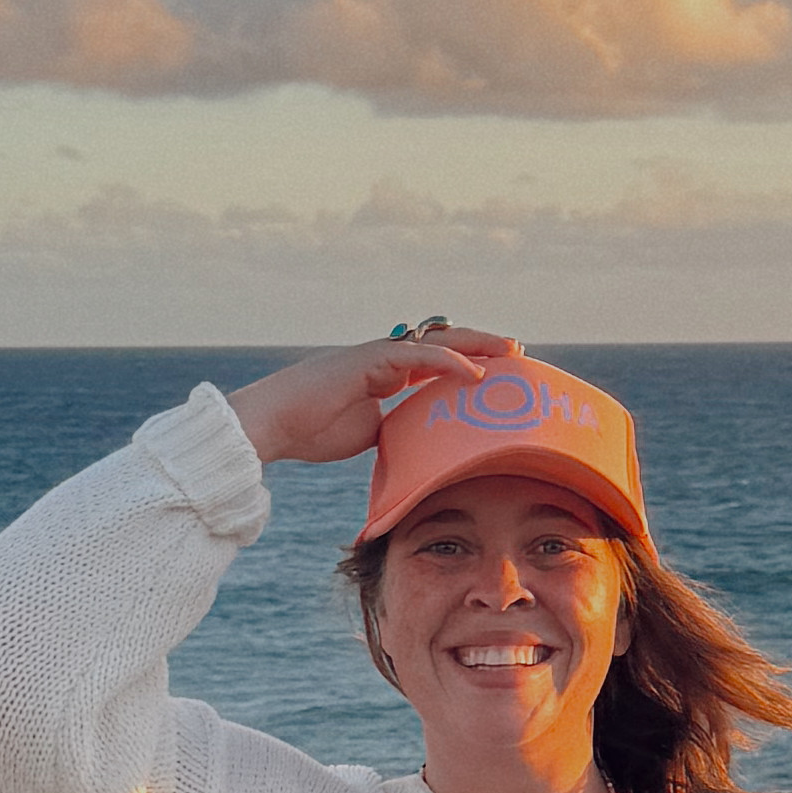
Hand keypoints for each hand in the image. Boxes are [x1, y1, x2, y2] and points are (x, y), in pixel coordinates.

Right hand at [223, 321, 525, 469]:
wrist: (273, 424)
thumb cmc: (310, 431)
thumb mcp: (366, 434)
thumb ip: (394, 431)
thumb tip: (422, 451)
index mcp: (385, 373)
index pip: (436, 361)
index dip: (468, 362)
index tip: (500, 371)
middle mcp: (385, 357)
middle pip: (444, 342)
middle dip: (482, 345)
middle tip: (518, 351)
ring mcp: (377, 354)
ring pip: (437, 341)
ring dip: (477, 344)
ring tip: (511, 350)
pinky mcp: (369, 359)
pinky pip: (417, 355)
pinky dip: (449, 362)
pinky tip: (475, 372)